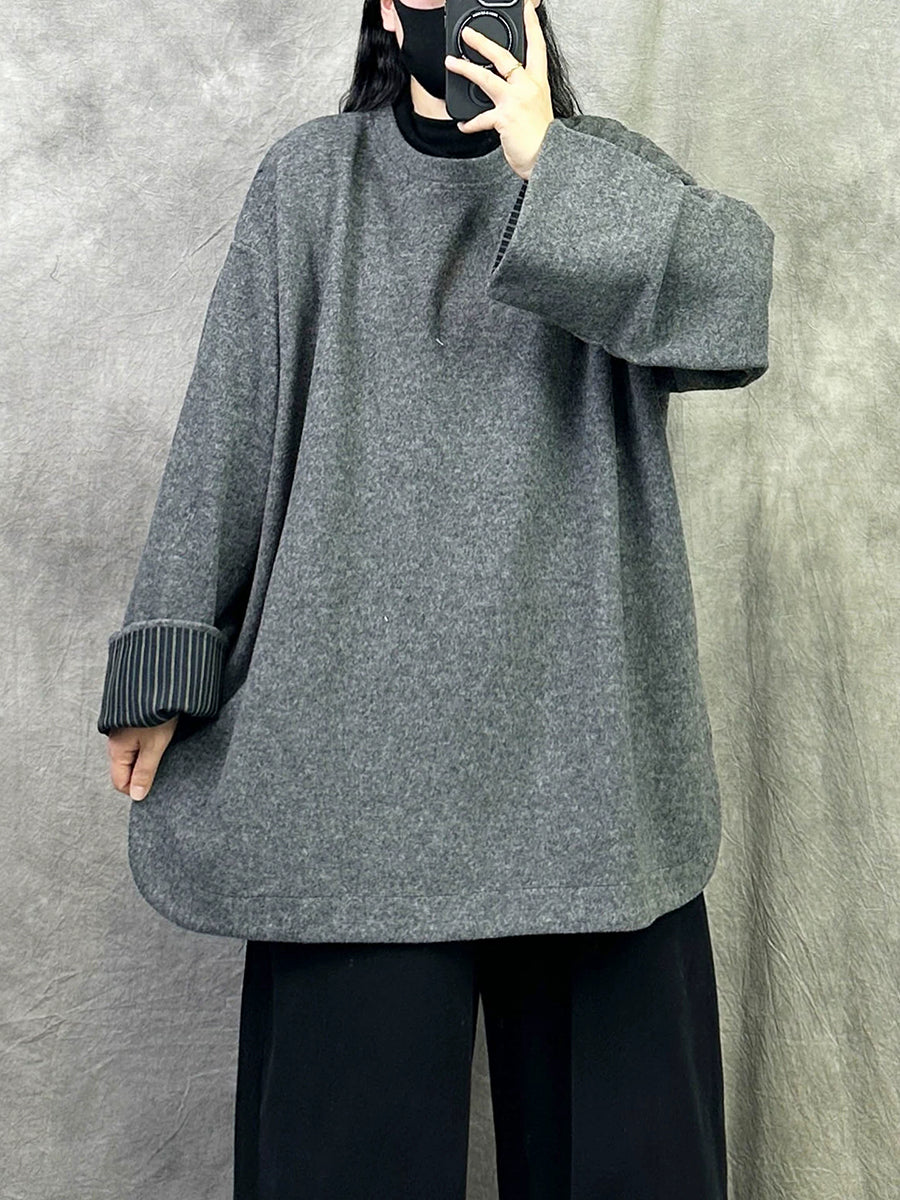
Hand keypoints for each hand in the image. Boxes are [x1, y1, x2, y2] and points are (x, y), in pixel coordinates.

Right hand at [107, 715, 178, 800]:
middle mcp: (116, 742)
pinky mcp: (133, 724)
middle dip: (143, 773)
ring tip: (164, 750)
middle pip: (126, 770)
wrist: (157, 678)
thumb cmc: (156, 711)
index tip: (155, 785)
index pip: (120, 782)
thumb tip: (137, 795)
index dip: (137, 788)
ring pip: (133, 756)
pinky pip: (137, 743)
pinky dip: (149, 746)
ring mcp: (123, 732)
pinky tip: (162, 739)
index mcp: (116, 749)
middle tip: (162, 766)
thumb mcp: (155, 745)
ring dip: (147, 758)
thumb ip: (145, 771)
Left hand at [444, 0, 552, 181]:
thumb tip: (509, 91)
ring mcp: (515, 101)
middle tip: (468, 34)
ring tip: (451, 63)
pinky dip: (470, 122)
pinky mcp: (504, 118)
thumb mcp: (538, 109)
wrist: (549, 158)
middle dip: (484, 42)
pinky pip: (480, 118)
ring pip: (486, 78)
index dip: (531, 26)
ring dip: (466, 69)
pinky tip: (463, 124)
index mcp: (538, 83)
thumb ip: (525, 96)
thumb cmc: (544, 139)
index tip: (526, 9)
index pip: (537, 47)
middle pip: (504, 57)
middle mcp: (527, 88)